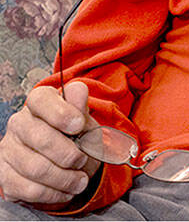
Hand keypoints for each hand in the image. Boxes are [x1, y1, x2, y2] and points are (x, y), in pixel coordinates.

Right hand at [0, 81, 100, 206]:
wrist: (68, 162)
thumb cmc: (76, 136)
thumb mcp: (85, 120)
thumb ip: (81, 107)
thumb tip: (78, 90)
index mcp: (39, 103)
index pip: (41, 99)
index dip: (60, 113)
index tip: (79, 126)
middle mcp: (19, 123)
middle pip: (40, 138)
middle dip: (68, 154)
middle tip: (83, 161)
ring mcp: (8, 149)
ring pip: (35, 168)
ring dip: (64, 178)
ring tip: (80, 181)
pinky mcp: (4, 174)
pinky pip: (27, 188)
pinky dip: (52, 193)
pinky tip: (65, 191)